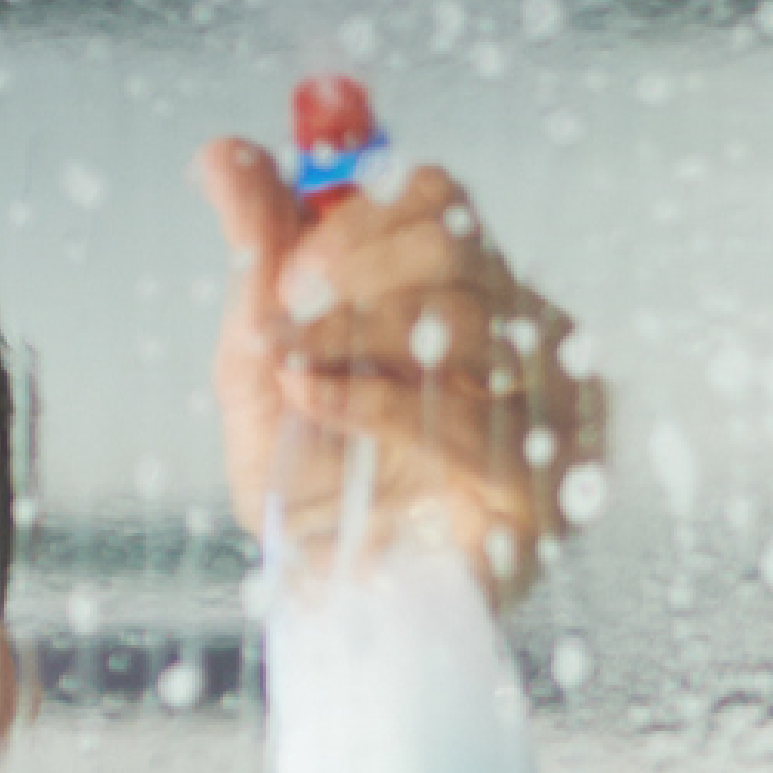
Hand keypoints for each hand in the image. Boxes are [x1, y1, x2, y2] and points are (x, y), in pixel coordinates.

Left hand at [195, 136, 609, 603]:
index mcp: (470, 299)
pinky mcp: (543, 493)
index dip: (360, 216)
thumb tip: (223, 154)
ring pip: (464, 319)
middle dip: (351, 273)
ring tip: (293, 370)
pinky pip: (466, 418)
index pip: (441, 204)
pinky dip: (373, 400)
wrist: (343, 618)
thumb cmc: (318, 496)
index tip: (292, 263)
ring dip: (353, 335)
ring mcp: (549, 416)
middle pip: (458, 246)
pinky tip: (317, 402)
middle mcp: (524, 344)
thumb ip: (255, 259)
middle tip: (285, 315)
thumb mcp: (261, 367)